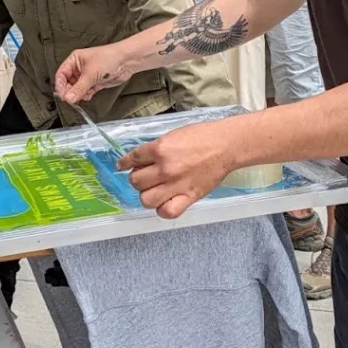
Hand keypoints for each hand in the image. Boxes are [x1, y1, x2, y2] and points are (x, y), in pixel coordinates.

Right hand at [54, 44, 132, 104]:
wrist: (126, 61)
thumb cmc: (109, 57)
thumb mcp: (90, 73)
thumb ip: (79, 87)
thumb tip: (68, 97)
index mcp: (75, 60)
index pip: (61, 74)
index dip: (60, 85)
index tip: (63, 95)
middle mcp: (80, 68)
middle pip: (68, 83)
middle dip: (70, 91)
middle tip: (72, 99)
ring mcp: (88, 76)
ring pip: (77, 89)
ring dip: (79, 94)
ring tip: (82, 96)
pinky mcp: (95, 82)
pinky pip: (86, 91)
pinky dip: (86, 95)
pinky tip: (89, 95)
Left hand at [120, 121, 235, 218]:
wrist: (225, 145)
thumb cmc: (202, 136)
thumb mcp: (173, 135)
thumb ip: (156, 148)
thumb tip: (141, 159)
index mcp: (160, 149)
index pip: (133, 159)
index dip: (124, 163)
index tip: (121, 166)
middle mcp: (165, 168)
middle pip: (136, 182)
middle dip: (137, 179)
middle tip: (146, 176)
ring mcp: (176, 184)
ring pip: (146, 199)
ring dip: (147, 195)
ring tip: (154, 190)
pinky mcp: (188, 197)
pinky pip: (167, 212)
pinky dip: (162, 209)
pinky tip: (165, 202)